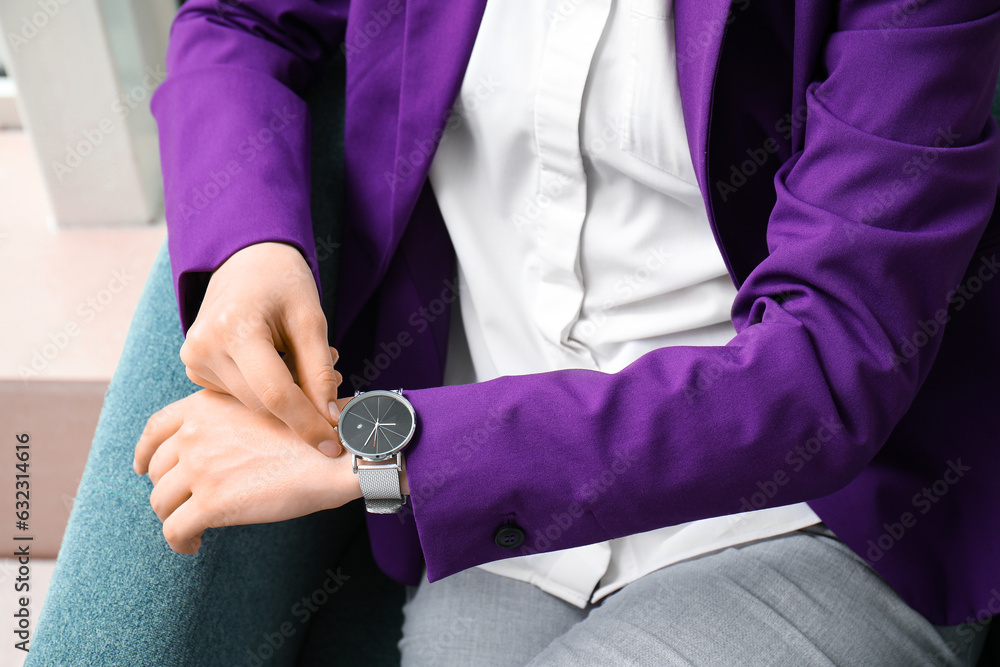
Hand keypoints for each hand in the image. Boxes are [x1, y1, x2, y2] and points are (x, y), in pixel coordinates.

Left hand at [133, 388, 360, 554]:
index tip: (142, 468)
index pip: (155, 428)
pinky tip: (193, 547)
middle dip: (169, 490)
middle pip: (158, 470)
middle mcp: (195, 434)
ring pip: (162, 502)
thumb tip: (210, 449)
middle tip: (187, 504)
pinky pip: (175, 530)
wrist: (336, 455)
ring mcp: (201, 468)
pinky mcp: (211, 503)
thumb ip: (227, 423)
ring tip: (192, 530)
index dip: (144, 452)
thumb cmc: (311, 435)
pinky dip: (179, 542)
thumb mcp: (260, 409)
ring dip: (174, 518)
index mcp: (205, 407)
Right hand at [179, 241, 342, 454]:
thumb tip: (329, 419)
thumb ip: (320, 371)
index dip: (307, 423)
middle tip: (332, 378)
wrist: (246, 262)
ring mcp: (195, 361)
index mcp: (234, 330)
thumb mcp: (311, 319)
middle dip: (302, 406)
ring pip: (252, 405)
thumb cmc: (282, 283)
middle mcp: (204, 349)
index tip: (334, 445)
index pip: (275, 394)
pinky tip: (280, 363)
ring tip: (303, 359)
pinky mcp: (196, 370)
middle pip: (262, 404)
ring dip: (286, 396)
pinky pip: (240, 396)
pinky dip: (266, 390)